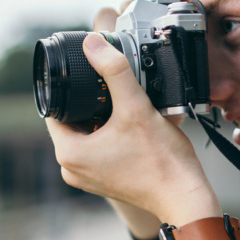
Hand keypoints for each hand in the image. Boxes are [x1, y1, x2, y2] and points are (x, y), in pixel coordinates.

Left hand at [45, 31, 219, 224]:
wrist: (184, 197)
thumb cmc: (162, 161)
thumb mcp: (136, 107)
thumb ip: (114, 71)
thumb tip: (92, 42)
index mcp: (68, 153)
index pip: (55, 109)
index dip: (73, 88)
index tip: (93, 76)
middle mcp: (70, 170)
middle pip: (73, 120)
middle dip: (91, 104)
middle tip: (115, 92)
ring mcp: (86, 179)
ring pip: (87, 134)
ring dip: (102, 119)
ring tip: (126, 109)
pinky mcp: (103, 183)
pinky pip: (99, 150)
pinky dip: (110, 136)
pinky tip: (132, 129)